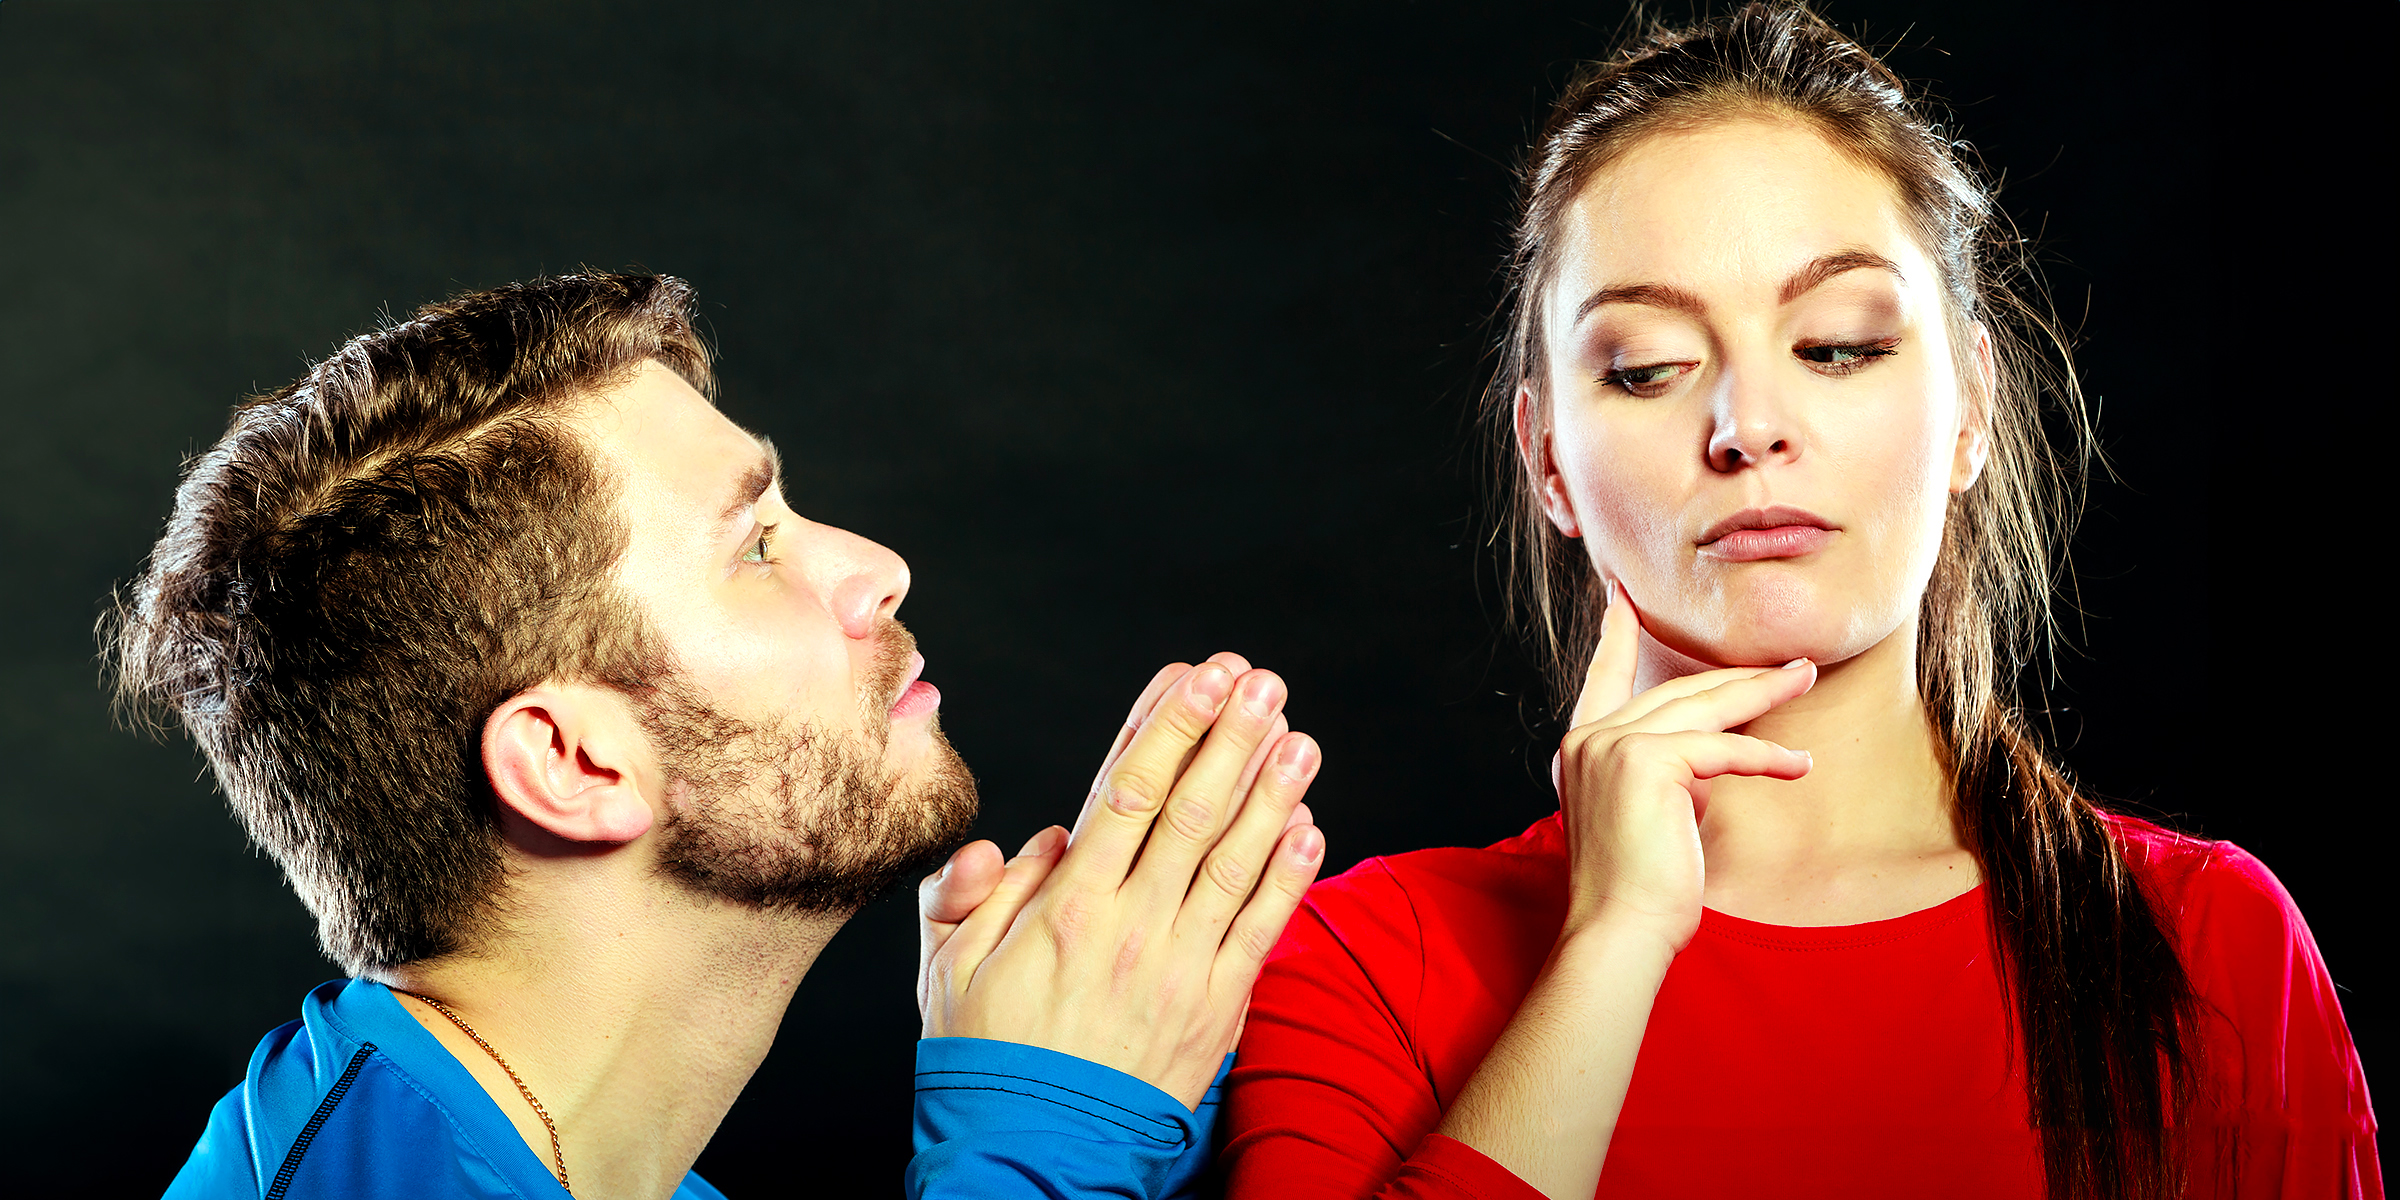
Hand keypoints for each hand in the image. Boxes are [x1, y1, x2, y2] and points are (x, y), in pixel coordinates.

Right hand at [917, 656, 1325, 1108]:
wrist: (1036, 1151)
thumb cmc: (990, 1055)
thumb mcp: (949, 968)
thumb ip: (975, 895)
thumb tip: (1025, 842)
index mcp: (1067, 905)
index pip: (1126, 793)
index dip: (1165, 726)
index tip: (1192, 675)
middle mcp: (1131, 924)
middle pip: (1191, 810)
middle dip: (1228, 737)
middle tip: (1259, 682)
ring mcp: (1180, 964)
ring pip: (1235, 860)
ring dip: (1271, 791)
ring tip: (1296, 736)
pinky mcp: (1217, 1006)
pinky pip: (1261, 929)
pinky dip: (1290, 876)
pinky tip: (1310, 825)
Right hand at [1554, 583, 1814, 953]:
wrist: (1619, 930)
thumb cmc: (1637, 891)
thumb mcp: (1642, 817)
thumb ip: (1661, 776)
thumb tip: (1705, 761)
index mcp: (1578, 750)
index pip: (1602, 679)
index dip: (1615, 637)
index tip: (1621, 597)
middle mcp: (1587, 740)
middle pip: (1674, 690)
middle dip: (1736, 675)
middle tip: (1785, 661)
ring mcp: (1612, 746)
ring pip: (1703, 707)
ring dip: (1763, 692)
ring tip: (1805, 678)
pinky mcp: (1647, 762)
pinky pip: (1722, 748)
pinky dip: (1766, 757)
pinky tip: (1798, 764)